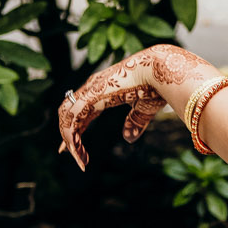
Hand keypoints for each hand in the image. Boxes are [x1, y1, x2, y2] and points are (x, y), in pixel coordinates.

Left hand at [56, 44, 222, 169]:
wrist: (161, 69)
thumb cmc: (157, 85)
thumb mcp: (144, 109)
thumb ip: (135, 121)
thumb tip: (128, 139)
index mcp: (103, 91)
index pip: (81, 111)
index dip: (75, 128)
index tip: (72, 145)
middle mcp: (93, 88)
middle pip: (69, 113)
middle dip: (67, 133)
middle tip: (66, 153)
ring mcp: (90, 90)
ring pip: (67, 116)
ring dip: (69, 138)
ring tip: (78, 158)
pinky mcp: (91, 95)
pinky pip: (72, 118)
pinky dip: (71, 136)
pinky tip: (76, 150)